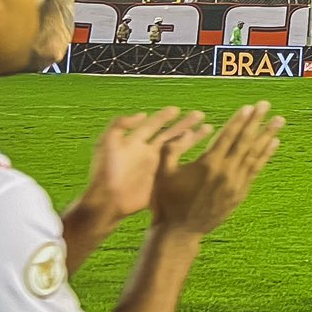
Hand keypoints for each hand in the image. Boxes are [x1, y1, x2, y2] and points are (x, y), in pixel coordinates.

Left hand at [81, 107, 206, 223]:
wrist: (107, 201)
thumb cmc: (104, 172)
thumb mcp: (106, 143)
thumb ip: (119, 125)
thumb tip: (142, 114)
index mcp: (134, 142)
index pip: (153, 124)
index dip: (164, 116)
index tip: (177, 109)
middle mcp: (147, 152)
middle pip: (169, 134)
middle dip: (184, 124)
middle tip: (200, 115)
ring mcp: (155, 166)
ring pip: (177, 147)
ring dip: (191, 138)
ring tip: (207, 129)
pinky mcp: (161, 179)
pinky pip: (178, 166)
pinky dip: (190, 159)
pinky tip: (202, 154)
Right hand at [152, 103, 282, 237]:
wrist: (180, 231)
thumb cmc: (168, 201)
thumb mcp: (163, 174)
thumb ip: (171, 150)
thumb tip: (184, 131)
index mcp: (208, 164)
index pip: (228, 136)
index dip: (239, 120)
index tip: (249, 107)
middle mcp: (225, 172)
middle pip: (245, 141)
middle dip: (256, 121)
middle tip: (267, 105)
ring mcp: (235, 183)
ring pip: (255, 154)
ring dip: (267, 135)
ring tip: (279, 120)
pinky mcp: (240, 193)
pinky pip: (256, 170)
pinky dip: (265, 155)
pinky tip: (273, 143)